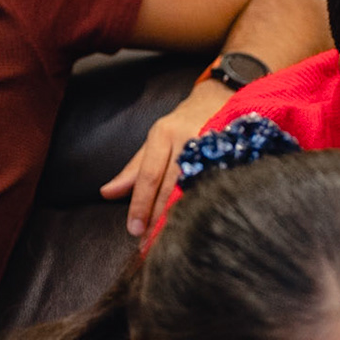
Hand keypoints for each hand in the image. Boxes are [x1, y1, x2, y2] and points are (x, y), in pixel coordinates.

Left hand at [100, 81, 232, 239]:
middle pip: (170, 185)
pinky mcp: (233, 152)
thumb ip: (133, 170)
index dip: (140, 205)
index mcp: (163, 135)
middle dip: (158, 216)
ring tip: (173, 238)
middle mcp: (187, 139)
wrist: (221, 97)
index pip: (148, 177)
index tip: (134, 230)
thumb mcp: (155, 141)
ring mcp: (213, 146)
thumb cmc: (183, 123)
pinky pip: (217, 183)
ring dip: (181, 214)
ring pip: (194, 186)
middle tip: (149, 242)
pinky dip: (207, 204)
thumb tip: (106, 193)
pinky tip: (203, 220)